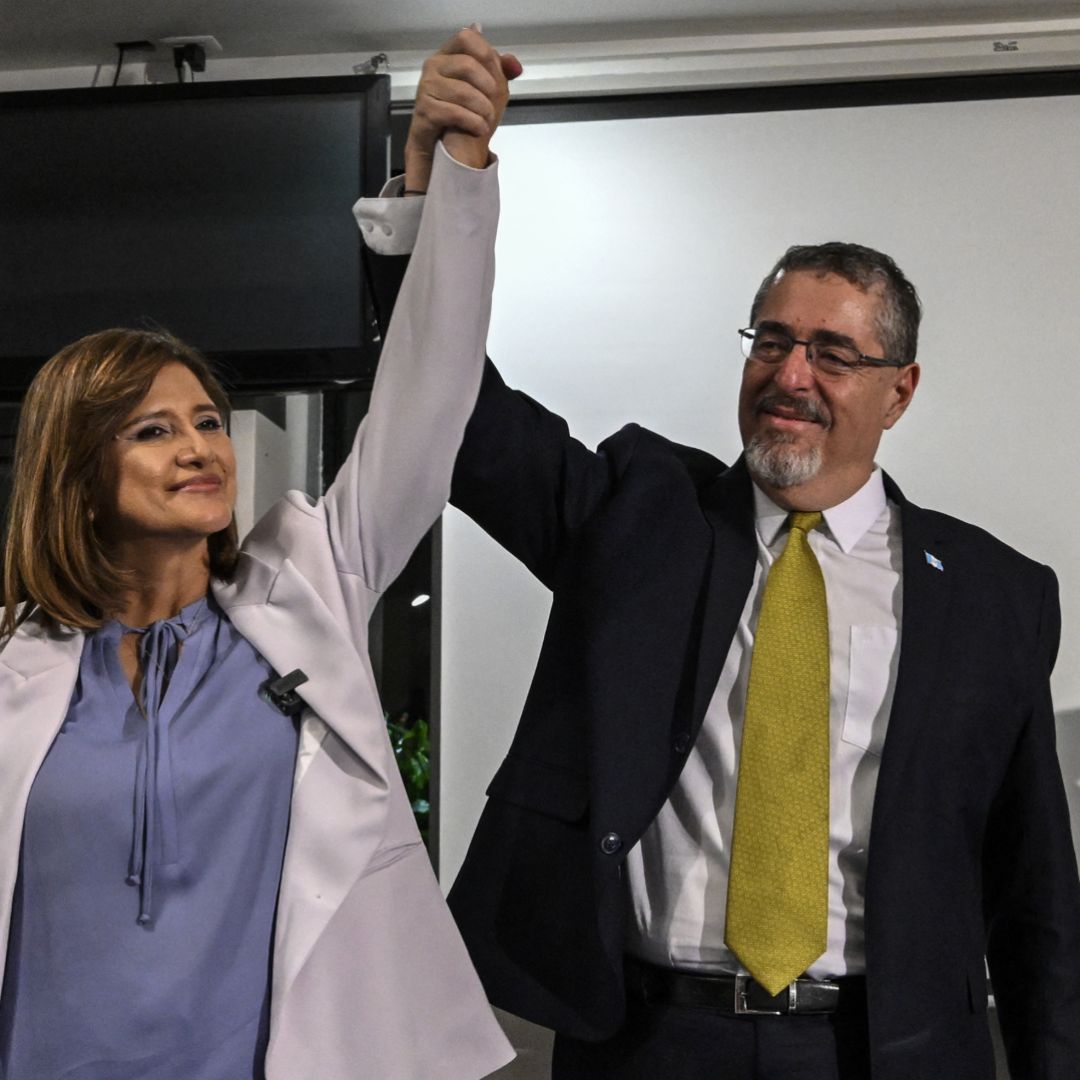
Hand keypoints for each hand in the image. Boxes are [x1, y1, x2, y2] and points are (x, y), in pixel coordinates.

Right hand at [404, 27, 521, 189]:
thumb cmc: (460, 111)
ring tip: (489, 120)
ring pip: (462, 91)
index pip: (465, 38)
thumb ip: (499, 74)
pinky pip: (454, 112)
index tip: (497, 72)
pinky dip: (473, 122)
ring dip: (483, 108)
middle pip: (467, 64)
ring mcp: (427, 87)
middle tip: (496, 101)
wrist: (437, 143)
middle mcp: (433, 66)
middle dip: (488, 85)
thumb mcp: (482, 90)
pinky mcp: (425, 110)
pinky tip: (480, 129)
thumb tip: (514, 64)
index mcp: (447, 55)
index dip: (485, 52)